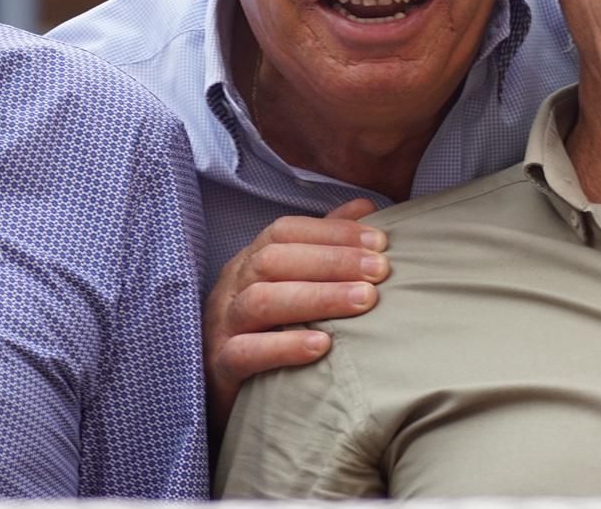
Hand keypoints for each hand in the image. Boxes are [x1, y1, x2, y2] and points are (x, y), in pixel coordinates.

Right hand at [203, 197, 388, 428]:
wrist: (220, 391)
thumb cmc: (266, 330)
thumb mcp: (290, 282)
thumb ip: (323, 244)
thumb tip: (365, 208)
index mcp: (249, 261)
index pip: (285, 231)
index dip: (332, 232)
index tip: (380, 242)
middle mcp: (232, 287)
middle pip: (274, 261)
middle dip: (332, 262)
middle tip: (380, 272)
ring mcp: (222, 326)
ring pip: (261, 302)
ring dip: (318, 298)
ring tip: (364, 301)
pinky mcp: (220, 367)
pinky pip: (245, 352)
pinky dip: (284, 347)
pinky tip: (323, 346)